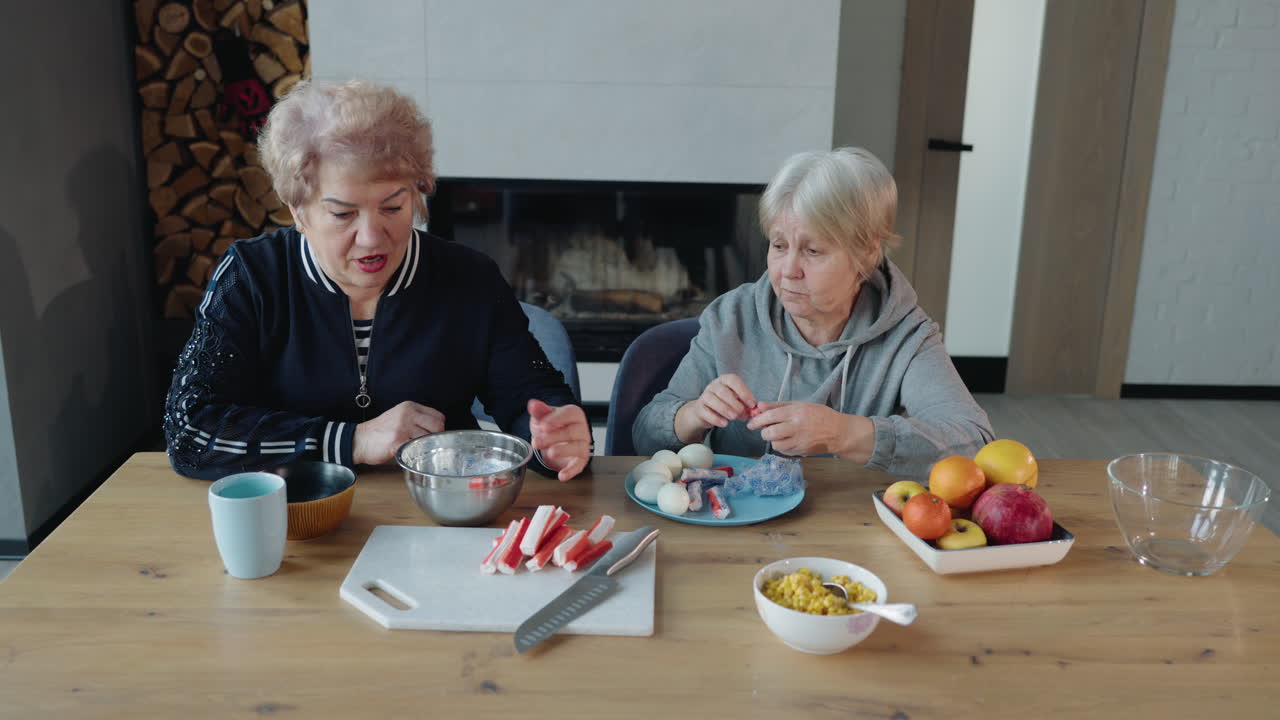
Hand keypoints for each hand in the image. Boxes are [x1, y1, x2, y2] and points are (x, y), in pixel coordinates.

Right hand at [352, 401, 445, 464]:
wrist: (359, 440)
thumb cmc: (380, 431)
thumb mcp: (399, 416)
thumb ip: (417, 419)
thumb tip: (437, 429)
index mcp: (409, 407)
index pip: (439, 416)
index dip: (439, 428)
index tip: (433, 436)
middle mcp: (407, 414)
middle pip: (438, 427)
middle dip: (435, 438)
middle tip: (426, 445)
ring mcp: (402, 427)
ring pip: (428, 439)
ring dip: (424, 447)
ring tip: (414, 449)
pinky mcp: (398, 441)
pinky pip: (415, 449)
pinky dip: (414, 454)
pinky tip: (407, 453)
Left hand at [528, 399, 590, 481]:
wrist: (552, 441)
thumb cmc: (551, 427)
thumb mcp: (542, 417)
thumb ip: (539, 411)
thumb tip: (533, 404)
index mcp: (574, 414)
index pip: (570, 414)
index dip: (557, 419)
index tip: (543, 426)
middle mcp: (581, 429)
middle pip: (572, 432)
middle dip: (553, 437)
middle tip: (537, 442)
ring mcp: (583, 445)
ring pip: (578, 447)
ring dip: (563, 451)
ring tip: (550, 453)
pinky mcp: (581, 460)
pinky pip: (579, 465)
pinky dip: (571, 471)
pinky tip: (562, 475)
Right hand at [674, 374, 756, 442]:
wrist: (705, 413)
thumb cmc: (726, 404)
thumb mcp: (737, 402)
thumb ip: (746, 405)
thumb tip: (755, 411)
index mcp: (724, 380)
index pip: (733, 380)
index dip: (744, 391)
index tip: (752, 404)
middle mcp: (713, 385)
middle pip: (723, 391)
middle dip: (734, 403)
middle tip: (742, 413)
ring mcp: (704, 396)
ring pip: (712, 399)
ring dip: (725, 409)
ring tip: (734, 418)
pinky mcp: (699, 408)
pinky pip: (706, 412)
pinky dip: (716, 418)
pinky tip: (724, 424)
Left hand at [746, 401, 872, 460]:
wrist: (838, 432)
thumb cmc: (819, 415)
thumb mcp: (800, 404)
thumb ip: (778, 406)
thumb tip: (759, 406)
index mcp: (796, 412)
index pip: (770, 416)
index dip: (757, 420)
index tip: (751, 423)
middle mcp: (797, 427)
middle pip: (770, 433)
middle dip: (763, 432)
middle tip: (765, 430)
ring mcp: (800, 441)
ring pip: (776, 444)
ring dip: (773, 440)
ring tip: (779, 434)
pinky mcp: (801, 451)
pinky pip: (784, 451)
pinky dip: (782, 446)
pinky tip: (788, 440)